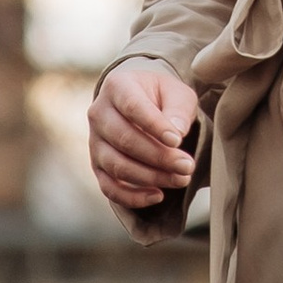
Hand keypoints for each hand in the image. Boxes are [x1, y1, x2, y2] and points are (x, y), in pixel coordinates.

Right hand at [88, 61, 202, 221]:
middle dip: (159, 157)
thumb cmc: (162, 97)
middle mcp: (99, 113)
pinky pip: (109, 187)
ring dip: (150, 177)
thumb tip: (176, 133)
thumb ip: (178, 109)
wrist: (143, 104)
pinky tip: (158, 196)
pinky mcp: (97, 166)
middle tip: (187, 166)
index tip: (178, 141)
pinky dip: (132, 197)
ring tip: (181, 179)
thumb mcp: (177, 93)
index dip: (154, 126)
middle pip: (124, 140)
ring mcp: (95, 142)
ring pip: (117, 165)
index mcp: (117, 86)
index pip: (133, 107)